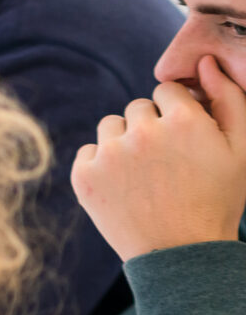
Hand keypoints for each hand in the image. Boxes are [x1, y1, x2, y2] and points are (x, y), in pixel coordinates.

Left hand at [73, 57, 245, 258]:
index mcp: (185, 121)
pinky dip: (101, 165)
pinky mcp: (84, 174)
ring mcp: (110, 154)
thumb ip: (230, 98)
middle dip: (151, 127)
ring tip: (145, 175)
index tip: (184, 140)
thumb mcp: (241, 149)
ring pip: (110, 126)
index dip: (178, 114)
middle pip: (138, 108)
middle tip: (166, 164)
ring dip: (124, 142)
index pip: (168, 91)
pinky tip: (124, 187)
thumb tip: (205, 62)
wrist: (181, 253)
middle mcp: (144, 132)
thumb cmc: (216, 199)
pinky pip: (88, 151)